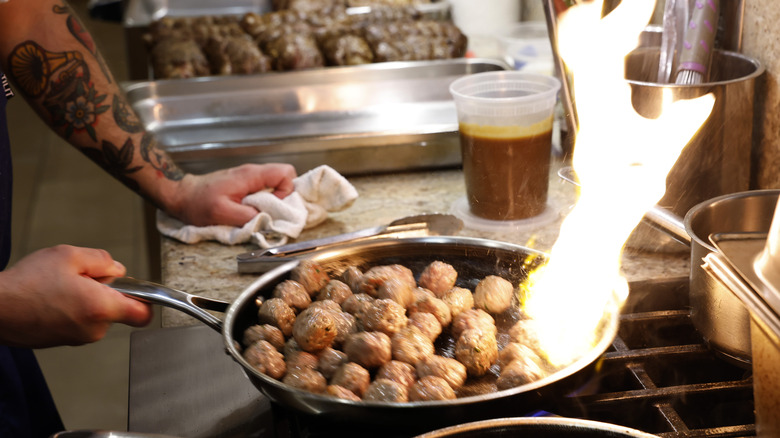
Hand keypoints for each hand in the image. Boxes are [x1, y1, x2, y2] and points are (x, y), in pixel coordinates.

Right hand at [0, 245, 152, 347]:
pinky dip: (72, 311)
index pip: (143, 314)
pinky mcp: (62, 341)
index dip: (145, 300)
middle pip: (117, 310)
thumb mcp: (69, 256)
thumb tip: (117, 269)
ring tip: (60, 288)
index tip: (138, 289)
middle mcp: (93, 329)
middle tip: (81, 278)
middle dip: (106, 292)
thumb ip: (102, 260)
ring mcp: (77, 338)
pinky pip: (79, 323)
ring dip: (87, 301)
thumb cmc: (26, 284)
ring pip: (97, 316)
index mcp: (100, 308)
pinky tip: (51, 299)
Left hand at [169, 163, 296, 226]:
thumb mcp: (222, 214)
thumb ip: (248, 216)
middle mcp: (252, 173)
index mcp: (250, 176)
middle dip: (284, 196)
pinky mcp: (244, 183)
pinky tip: (252, 210)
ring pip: (275, 183)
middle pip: (284, 176)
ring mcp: (249, 177)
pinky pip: (264, 188)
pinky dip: (264, 200)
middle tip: (271, 212)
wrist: (182, 195)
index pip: (285, 173)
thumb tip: (267, 220)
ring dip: (274, 200)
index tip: (274, 207)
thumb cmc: (198, 203)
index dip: (286, 192)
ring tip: (259, 212)